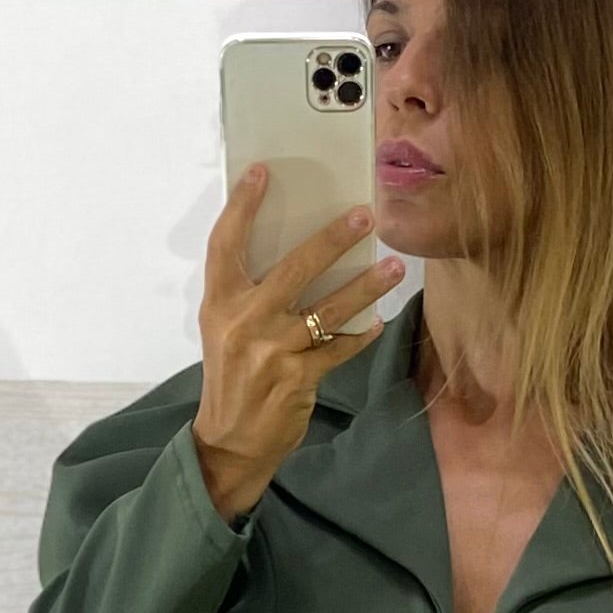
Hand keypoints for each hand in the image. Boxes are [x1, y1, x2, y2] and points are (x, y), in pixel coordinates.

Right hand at [191, 166, 403, 520]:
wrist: (230, 440)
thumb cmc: (231, 376)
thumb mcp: (224, 329)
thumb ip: (249, 294)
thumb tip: (297, 254)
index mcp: (220, 302)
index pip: (226, 243)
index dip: (242, 206)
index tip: (262, 172)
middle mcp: (244, 321)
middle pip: (294, 267)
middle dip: (333, 239)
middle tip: (365, 215)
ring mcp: (273, 350)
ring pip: (329, 308)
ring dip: (366, 286)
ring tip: (392, 267)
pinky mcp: (298, 377)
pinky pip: (339, 347)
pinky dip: (360, 334)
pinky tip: (378, 321)